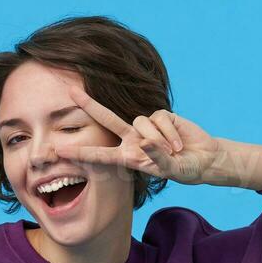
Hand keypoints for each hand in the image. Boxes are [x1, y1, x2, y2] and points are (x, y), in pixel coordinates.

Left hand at [58, 84, 223, 185]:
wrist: (203, 159)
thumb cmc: (183, 170)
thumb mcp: (168, 170)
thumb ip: (156, 158)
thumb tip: (145, 142)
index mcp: (126, 157)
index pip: (98, 155)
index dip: (79, 153)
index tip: (58, 151)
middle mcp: (131, 140)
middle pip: (107, 119)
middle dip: (89, 104)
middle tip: (70, 91)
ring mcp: (146, 126)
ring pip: (140, 122)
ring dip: (159, 140)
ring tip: (173, 151)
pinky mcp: (161, 115)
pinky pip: (159, 118)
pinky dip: (169, 133)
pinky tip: (178, 142)